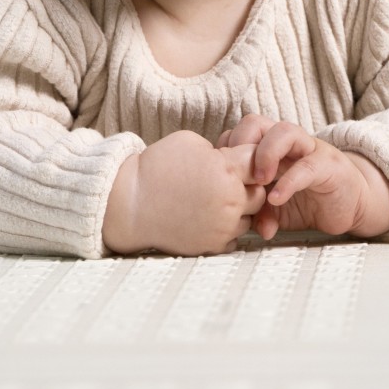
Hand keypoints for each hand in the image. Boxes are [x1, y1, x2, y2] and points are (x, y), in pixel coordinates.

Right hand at [103, 130, 266, 255]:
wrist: (128, 204)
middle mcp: (230, 201)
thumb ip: (221, 151)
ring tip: (211, 201)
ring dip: (239, 210)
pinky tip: (205, 218)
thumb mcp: (190, 142)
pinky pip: (235, 238)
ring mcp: (223, 227)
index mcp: (226, 171)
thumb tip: (237, 158)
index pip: (258, 162)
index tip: (235, 160)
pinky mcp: (213, 246)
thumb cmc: (155, 168)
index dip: (247, 159)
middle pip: (260, 193)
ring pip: (251, 218)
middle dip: (247, 186)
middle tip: (222, 182)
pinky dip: (226, 229)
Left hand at [217, 114, 388, 239]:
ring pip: (283, 131)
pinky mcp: (328, 165)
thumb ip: (259, 213)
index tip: (216, 176)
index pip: (237, 134)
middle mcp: (286, 143)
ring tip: (259, 181)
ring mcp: (308, 150)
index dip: (223, 151)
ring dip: (265, 154)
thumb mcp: (276, 210)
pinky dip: (289, 182)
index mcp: (268, 148)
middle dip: (239, 143)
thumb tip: (247, 227)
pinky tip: (277, 199)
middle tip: (234, 173)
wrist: (350, 202)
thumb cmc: (308, 200)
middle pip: (255, 123)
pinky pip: (307, 166)